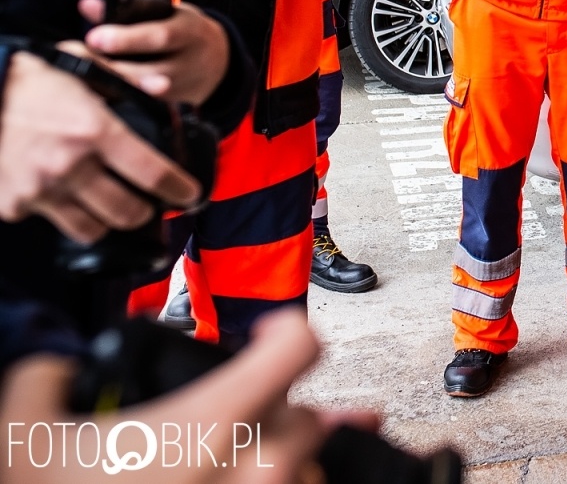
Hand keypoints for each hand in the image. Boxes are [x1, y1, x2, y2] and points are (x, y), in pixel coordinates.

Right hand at [0, 50, 200, 241]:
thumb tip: (164, 87)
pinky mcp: (11, 204)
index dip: (180, 190)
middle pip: (127, 213)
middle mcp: (69, 165)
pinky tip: (58, 192)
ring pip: (90, 229)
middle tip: (146, 203)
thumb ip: (127, 77)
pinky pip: (47, 221)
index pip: (153, 174)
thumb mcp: (81, 65)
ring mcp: (38, 189)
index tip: (191, 195)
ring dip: (104, 221)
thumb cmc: (29, 79)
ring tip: (106, 203)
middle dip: (144, 212)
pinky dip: (56, 212)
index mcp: (94, 131)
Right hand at [0, 309, 340, 482]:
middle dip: (271, 413)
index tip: (267, 335)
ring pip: (304, 469)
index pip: (297, 348)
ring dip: (275, 461)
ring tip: (223, 468)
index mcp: (212, 425)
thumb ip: (47, 378)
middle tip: (227, 423)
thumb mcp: (25, 434)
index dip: (283, 331)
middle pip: (303, 417)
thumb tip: (59, 372)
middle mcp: (257, 470)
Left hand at [78, 0, 229, 105]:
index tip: (94, 37)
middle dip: (111, 67)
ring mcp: (183, 88)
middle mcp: (190, 62)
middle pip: (150, 71)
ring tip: (82, 78)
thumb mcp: (165, 13)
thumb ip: (128, 11)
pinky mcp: (174, 107)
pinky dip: (119, 102)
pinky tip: (96, 95)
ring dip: (112, 86)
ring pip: (146, 94)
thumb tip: (87, 5)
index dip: (127, 39)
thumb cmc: (182, 32)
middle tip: (77, 61)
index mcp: (190, 31)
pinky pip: (145, 107)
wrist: (218, 62)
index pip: (160, 36)